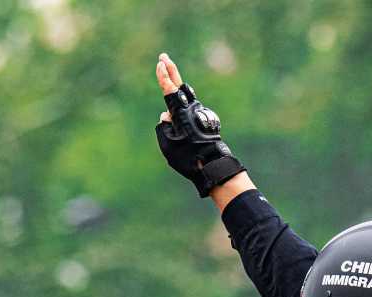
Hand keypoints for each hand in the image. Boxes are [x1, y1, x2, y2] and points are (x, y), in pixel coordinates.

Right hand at [154, 52, 245, 197]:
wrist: (211, 164)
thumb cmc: (187, 156)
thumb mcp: (168, 144)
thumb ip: (163, 127)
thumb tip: (166, 116)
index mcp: (180, 112)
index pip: (169, 90)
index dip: (163, 77)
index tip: (160, 64)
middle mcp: (191, 108)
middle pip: (180, 85)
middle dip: (171, 69)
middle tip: (164, 57)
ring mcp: (200, 112)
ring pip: (186, 100)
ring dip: (177, 91)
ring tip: (170, 81)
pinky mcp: (205, 119)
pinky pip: (190, 113)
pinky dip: (184, 114)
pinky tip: (184, 123)